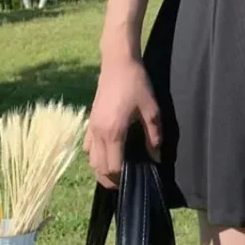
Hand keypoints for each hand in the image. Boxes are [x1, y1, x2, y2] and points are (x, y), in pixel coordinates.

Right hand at [84, 54, 161, 189]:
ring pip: (91, 160)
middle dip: (110, 179)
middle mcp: (98, 133)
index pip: (112, 167)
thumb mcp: (151, 109)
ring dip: (101, 169)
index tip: (135, 179)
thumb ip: (154, 135)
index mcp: (114, 132)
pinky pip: (87, 146)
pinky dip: (95, 155)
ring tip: (117, 171)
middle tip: (126, 181)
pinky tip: (108, 153)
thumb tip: (156, 157)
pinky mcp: (90, 121)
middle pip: (98, 168)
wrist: (118, 63)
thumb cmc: (137, 84)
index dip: (122, 178)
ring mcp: (91, 127)